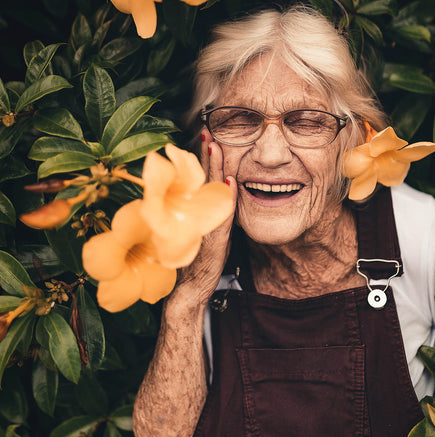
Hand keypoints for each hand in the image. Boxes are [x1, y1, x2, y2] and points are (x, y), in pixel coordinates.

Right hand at [175, 129, 237, 303]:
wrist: (189, 290)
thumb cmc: (196, 262)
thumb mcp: (205, 235)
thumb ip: (214, 215)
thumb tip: (225, 194)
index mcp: (197, 213)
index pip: (201, 182)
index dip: (204, 161)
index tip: (208, 139)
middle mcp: (197, 216)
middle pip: (203, 181)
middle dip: (206, 156)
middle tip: (209, 132)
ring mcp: (203, 227)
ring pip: (209, 193)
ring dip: (213, 170)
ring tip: (215, 147)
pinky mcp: (213, 240)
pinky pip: (221, 215)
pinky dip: (226, 198)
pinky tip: (230, 182)